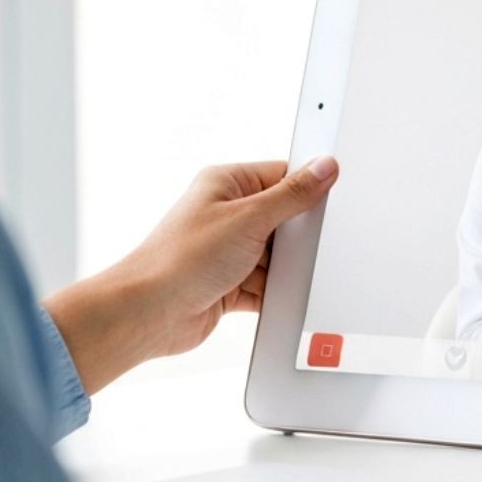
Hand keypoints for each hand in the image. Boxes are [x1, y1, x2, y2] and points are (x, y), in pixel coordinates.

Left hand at [44, 157, 338, 393]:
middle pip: (283, 219)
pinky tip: (273, 296)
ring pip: (277, 256)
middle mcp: (226, 214)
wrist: (149, 313)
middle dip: (296, 237)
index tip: (332, 198)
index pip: (281, 175)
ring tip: (276, 276)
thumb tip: (323, 167)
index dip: (307, 187)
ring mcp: (228, 250)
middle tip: (305, 246)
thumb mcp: (249, 218)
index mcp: (226, 184)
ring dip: (282, 269)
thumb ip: (292, 195)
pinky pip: (266, 284)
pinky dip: (273, 292)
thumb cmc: (180, 259)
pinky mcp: (229, 283)